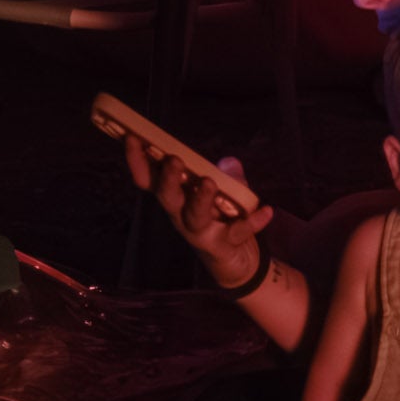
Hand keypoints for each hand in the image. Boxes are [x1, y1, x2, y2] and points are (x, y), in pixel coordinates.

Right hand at [119, 133, 269, 285]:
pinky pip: (238, 232)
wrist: (234, 264)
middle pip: (167, 197)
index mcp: (175, 197)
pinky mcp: (223, 245)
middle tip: (173, 160)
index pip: (149, 179)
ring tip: (208, 182)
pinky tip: (267, 210)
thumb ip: (225, 175)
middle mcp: (181, 215)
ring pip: (194, 216)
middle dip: (169, 179)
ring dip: (200, 199)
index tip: (132, 137)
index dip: (138, 161)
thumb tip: (229, 162)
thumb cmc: (219, 219)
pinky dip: (253, 221)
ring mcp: (200, 232)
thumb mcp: (222, 192)